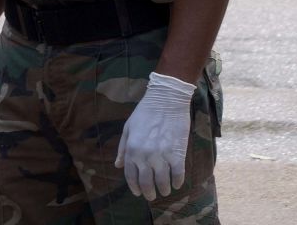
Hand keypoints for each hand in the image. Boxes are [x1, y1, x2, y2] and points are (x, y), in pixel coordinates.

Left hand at [115, 72, 195, 199]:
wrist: (166, 101)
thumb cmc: (144, 113)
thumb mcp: (128, 128)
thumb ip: (123, 149)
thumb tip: (118, 165)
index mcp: (132, 149)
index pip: (131, 175)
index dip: (134, 187)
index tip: (137, 193)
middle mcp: (145, 156)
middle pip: (146, 182)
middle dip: (148, 192)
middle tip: (151, 195)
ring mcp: (162, 156)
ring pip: (162, 182)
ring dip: (163, 190)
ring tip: (164, 191)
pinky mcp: (178, 154)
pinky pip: (178, 175)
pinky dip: (177, 182)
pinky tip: (175, 184)